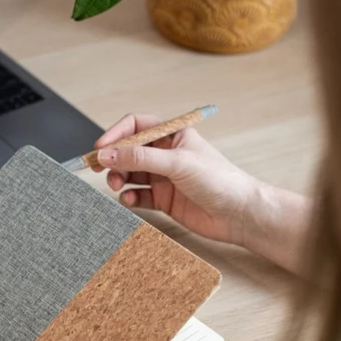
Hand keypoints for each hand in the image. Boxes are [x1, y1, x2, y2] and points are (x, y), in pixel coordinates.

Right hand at [93, 113, 312, 273]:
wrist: (240, 214)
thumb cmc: (220, 180)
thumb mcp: (178, 163)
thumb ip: (140, 159)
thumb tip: (107, 154)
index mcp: (173, 135)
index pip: (136, 126)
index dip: (116, 135)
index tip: (100, 148)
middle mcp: (166, 154)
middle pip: (128, 151)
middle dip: (113, 160)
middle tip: (101, 170)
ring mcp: (164, 177)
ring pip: (130, 174)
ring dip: (119, 179)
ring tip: (116, 186)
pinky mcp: (164, 200)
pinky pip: (137, 196)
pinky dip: (129, 198)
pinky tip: (129, 200)